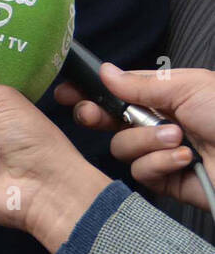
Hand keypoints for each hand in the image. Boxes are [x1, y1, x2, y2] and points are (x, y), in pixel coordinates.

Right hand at [57, 64, 214, 210]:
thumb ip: (139, 83)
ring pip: (122, 147)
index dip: (89, 91)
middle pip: (108, 120)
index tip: (66, 91)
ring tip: (179, 140)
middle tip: (93, 115)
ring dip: (147, 141)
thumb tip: (104, 71)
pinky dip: (161, 164)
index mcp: (164, 96)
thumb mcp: (187, 87)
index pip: (116, 91)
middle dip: (97, 116)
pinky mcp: (167, 181)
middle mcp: (158, 123)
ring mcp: (161, 153)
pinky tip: (185, 160)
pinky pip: (141, 172)